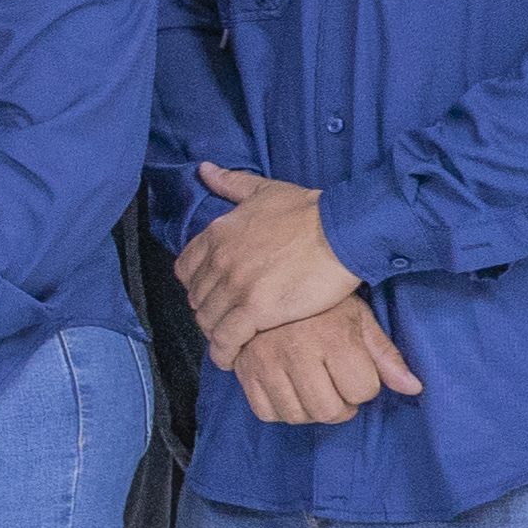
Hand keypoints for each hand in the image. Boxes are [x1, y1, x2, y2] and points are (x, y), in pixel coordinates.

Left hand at [177, 164, 362, 363]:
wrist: (342, 232)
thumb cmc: (309, 210)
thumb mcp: (264, 190)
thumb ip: (230, 183)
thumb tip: (204, 169)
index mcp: (217, 234)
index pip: (185, 269)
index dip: (195, 284)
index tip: (209, 291)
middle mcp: (219, 261)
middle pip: (197, 297)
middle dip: (206, 309)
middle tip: (221, 319)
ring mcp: (235, 287)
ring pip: (208, 320)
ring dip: (214, 332)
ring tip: (227, 340)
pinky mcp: (256, 311)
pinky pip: (227, 339)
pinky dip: (224, 352)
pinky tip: (230, 358)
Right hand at [228, 299, 425, 425]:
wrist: (266, 282)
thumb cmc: (321, 305)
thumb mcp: (359, 319)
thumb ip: (386, 355)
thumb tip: (414, 388)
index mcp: (333, 337)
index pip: (362, 391)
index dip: (365, 385)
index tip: (355, 370)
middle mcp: (297, 352)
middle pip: (328, 411)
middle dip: (340, 406)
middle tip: (337, 388)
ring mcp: (266, 363)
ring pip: (297, 416)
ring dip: (310, 410)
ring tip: (313, 389)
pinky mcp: (244, 371)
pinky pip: (266, 413)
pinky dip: (280, 410)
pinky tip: (289, 391)